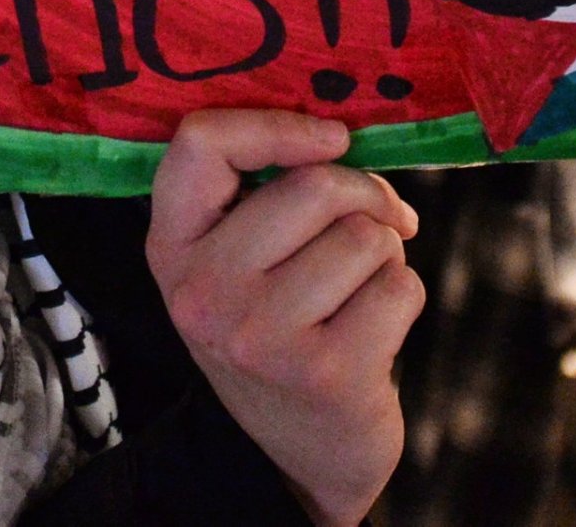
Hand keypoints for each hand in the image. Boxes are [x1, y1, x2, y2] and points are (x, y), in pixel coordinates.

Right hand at [146, 110, 422, 526]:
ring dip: (385, 254)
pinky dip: (404, 296)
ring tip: (361, 288)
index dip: (276, 124)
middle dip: (365, 197)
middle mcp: (203, 290)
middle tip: (380, 220)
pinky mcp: (325, 373)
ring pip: (366, 237)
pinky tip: (375, 329)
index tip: (331, 138)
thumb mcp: (235, 263)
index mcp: (172, 246)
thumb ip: (259, 193)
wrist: (301, 451)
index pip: (200, 142)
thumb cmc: (278, 329)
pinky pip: (400, 287)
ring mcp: (260, 336)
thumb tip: (343, 132)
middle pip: (312, 187)